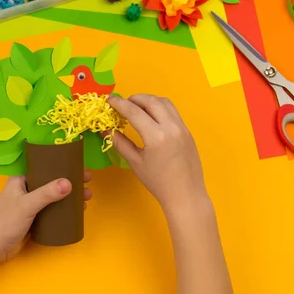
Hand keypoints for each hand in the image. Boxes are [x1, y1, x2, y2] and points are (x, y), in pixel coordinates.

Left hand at [0, 173, 91, 263]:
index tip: (79, 165)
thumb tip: (68, 183)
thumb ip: (46, 194)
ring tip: (86, 198)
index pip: (43, 164)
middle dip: (71, 180)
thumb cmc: (5, 222)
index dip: (61, 163)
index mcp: (21, 178)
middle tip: (88, 181)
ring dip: (71, 195)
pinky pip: (54, 209)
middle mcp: (27, 188)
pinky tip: (76, 211)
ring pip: (55, 195)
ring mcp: (31, 203)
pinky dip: (65, 208)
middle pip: (52, 179)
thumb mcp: (27, 205)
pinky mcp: (35, 217)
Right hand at [108, 94, 207, 212]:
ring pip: (164, 102)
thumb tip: (105, 130)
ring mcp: (182, 128)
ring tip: (137, 108)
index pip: (134, 112)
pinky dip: (160, 107)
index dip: (119, 104)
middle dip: (134, 98)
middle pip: (151, 101)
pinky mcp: (187, 131)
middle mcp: (171, 127)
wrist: (186, 194)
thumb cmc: (158, 182)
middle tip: (122, 104)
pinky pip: (173, 111)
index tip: (109, 100)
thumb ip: (119, 143)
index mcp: (157, 137)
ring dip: (148, 100)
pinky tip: (151, 117)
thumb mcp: (135, 162)